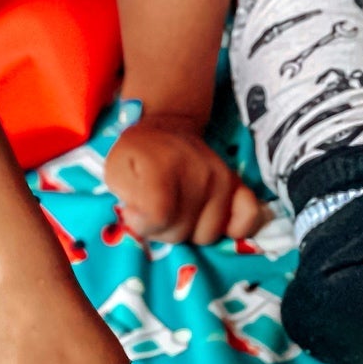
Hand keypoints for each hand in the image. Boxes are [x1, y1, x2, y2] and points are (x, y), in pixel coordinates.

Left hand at [105, 112, 266, 245]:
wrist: (167, 128)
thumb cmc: (137, 154)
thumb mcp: (115, 170)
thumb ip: (125, 198)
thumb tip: (143, 219)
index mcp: (164, 166)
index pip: (160, 217)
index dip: (143, 224)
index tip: (134, 212)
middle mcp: (199, 172)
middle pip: (182, 232)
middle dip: (162, 230)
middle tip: (154, 210)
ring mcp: (222, 179)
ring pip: (207, 235)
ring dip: (189, 231)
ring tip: (177, 211)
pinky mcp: (238, 185)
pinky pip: (247, 220)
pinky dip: (232, 228)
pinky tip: (208, 218)